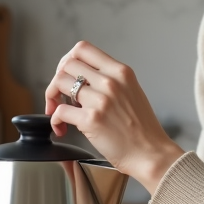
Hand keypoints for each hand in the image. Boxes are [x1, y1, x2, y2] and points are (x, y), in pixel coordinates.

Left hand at [45, 41, 184, 193]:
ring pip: (59, 83)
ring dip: (52, 98)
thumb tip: (83, 79)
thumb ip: (111, 81)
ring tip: (58, 112)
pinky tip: (61, 128)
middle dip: (56, 80)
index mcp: (121, 72)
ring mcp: (100, 100)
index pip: (83, 48)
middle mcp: (110, 82)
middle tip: (59, 96)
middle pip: (67, 64)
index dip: (67, 60)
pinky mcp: (91, 120)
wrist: (151, 154)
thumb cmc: (142, 129)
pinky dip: (54, 120)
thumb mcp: (132, 92)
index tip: (65, 74)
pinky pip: (59, 111)